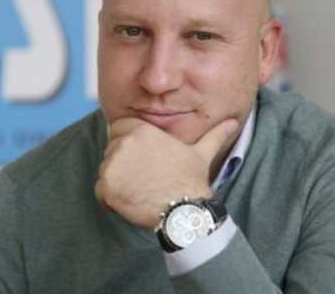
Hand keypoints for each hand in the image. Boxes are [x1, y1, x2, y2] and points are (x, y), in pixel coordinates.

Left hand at [95, 117, 237, 228]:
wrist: (184, 211)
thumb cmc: (191, 181)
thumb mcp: (201, 153)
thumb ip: (214, 134)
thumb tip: (234, 123)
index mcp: (142, 130)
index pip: (120, 126)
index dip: (129, 141)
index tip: (142, 157)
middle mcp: (124, 143)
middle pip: (112, 148)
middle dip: (124, 162)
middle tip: (145, 177)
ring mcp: (112, 165)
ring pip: (106, 169)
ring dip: (118, 180)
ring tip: (142, 189)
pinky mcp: (105, 186)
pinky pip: (101, 190)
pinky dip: (112, 199)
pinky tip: (133, 201)